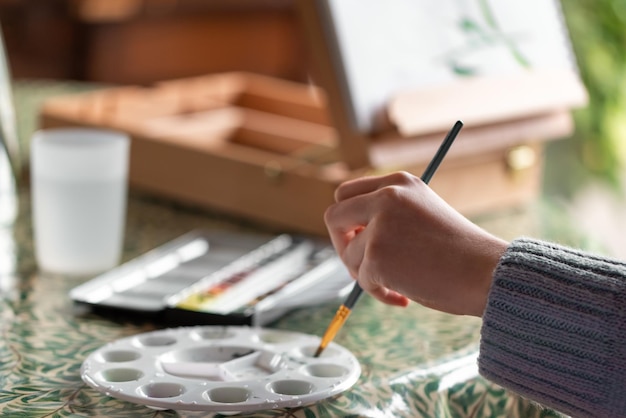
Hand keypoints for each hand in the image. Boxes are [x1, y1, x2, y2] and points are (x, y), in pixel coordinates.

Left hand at [324, 171, 507, 316]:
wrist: (488, 273)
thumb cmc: (461, 252)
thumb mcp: (422, 214)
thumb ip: (388, 215)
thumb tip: (350, 236)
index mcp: (398, 183)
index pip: (347, 193)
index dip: (347, 220)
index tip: (358, 239)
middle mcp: (386, 196)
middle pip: (333, 216)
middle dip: (341, 243)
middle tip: (359, 265)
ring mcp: (380, 225)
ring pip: (349, 255)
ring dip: (366, 275)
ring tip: (398, 284)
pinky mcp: (377, 255)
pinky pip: (363, 281)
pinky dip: (380, 293)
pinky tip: (404, 297)